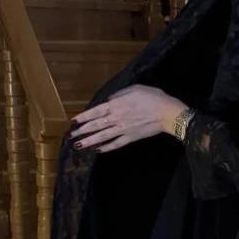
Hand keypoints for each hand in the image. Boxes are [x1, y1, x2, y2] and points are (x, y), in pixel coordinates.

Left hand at [70, 85, 186, 152]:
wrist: (167, 113)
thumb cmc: (153, 97)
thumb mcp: (134, 89)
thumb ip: (119, 95)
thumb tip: (109, 101)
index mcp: (117, 105)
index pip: (96, 112)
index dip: (84, 117)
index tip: (74, 121)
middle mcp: (117, 118)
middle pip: (96, 125)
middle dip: (83, 131)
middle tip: (71, 135)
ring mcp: (123, 130)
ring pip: (103, 136)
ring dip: (90, 141)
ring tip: (79, 146)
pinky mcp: (131, 138)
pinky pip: (116, 144)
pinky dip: (107, 147)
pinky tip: (99, 150)